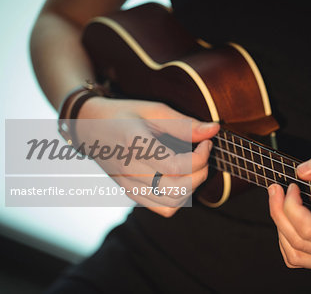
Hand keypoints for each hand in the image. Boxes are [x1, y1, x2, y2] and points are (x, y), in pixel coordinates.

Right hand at [76, 96, 218, 216]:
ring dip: (192, 188)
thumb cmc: (122, 114)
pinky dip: (178, 198)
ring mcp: (129, 185)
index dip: (201, 157)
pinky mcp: (130, 193)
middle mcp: (130, 170)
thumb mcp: (153, 110)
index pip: (177, 167)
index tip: (206, 143)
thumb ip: (184, 123)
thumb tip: (213, 129)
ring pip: (171, 203)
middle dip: (201, 173)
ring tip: (193, 167)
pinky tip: (180, 179)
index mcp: (135, 146)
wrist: (88, 126)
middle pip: (177, 189)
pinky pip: (162, 208)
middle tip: (203, 155)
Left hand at [267, 148, 310, 269]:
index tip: (291, 186)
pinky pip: (298, 259)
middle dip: (278, 211)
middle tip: (275, 189)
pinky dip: (286, 241)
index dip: (291, 206)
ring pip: (294, 254)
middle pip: (297, 241)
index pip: (309, 230)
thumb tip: (303, 171)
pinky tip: (289, 220)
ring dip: (280, 227)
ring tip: (279, 204)